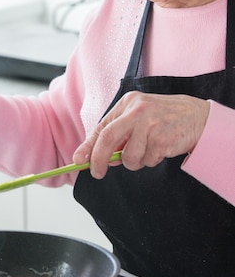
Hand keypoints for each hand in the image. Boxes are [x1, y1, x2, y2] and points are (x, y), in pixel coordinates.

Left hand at [73, 91, 209, 177]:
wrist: (197, 116)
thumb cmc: (162, 118)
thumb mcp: (137, 117)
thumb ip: (118, 133)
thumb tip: (96, 157)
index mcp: (127, 103)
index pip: (102, 127)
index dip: (88, 146)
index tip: (78, 160)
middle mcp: (137, 111)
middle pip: (108, 138)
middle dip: (99, 159)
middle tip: (97, 173)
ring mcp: (151, 125)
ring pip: (129, 157)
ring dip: (134, 162)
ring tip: (146, 151)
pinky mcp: (163, 139)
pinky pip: (147, 161)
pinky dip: (150, 161)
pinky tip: (159, 148)